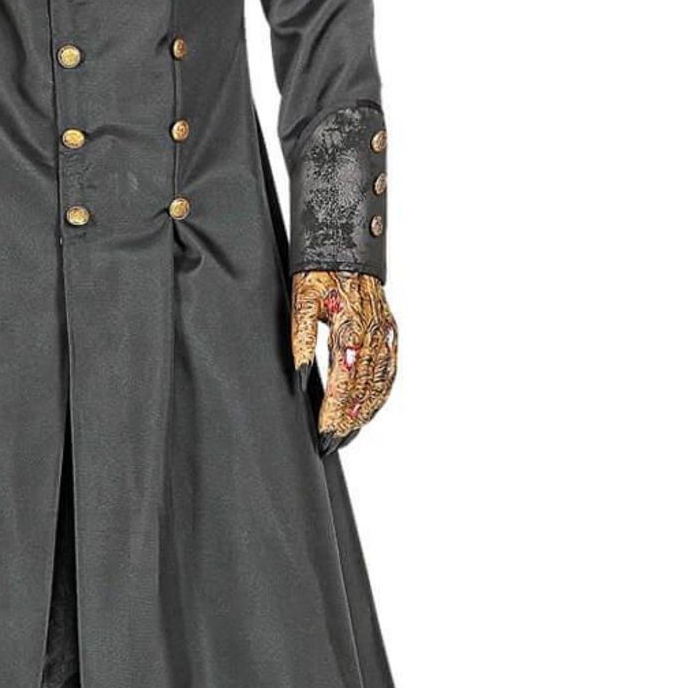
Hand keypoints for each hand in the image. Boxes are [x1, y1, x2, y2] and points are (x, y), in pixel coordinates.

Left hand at [289, 269, 398, 449]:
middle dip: (348, 421)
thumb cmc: (319, 272)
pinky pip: (390, 372)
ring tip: (349, 434)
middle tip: (333, 443)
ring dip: (366, 413)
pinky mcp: (390, 332)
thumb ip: (300, 340)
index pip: (343, 384)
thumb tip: (298, 377)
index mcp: (350, 329)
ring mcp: (385, 335)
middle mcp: (373, 335)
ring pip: (380, 385)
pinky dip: (381, 395)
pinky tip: (369, 409)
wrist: (347, 245)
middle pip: (363, 390)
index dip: (334, 413)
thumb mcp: (301, 302)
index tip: (324, 435)